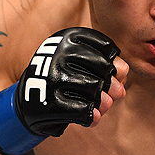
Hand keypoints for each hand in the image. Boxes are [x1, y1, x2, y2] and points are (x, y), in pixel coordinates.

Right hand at [0, 27, 126, 154]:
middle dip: (113, 84)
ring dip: (105, 101)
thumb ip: (107, 64)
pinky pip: (84, 110)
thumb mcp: (82, 63)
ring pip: (95, 89)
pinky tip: (93, 117)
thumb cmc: (65, 77)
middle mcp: (57, 53)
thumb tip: (124, 73)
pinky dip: (93, 116)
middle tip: (116, 94)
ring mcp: (51, 78)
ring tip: (104, 105)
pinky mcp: (48, 102)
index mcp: (67, 37)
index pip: (106, 49)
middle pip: (103, 69)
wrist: (29, 101)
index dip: (116, 64)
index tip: (113, 74)